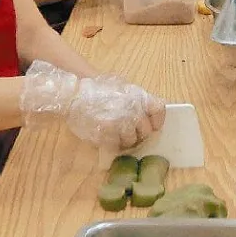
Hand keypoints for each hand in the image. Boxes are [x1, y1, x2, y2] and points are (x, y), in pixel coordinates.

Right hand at [19, 61, 166, 150]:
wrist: (75, 93)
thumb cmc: (100, 90)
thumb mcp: (124, 89)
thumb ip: (138, 102)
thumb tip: (149, 120)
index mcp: (139, 97)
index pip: (159, 110)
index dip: (157, 121)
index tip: (152, 125)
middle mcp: (133, 111)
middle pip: (146, 131)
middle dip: (139, 134)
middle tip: (128, 131)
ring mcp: (120, 124)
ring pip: (132, 142)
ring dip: (125, 141)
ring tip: (115, 133)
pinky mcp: (107, 136)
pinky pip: (116, 147)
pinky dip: (112, 145)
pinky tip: (106, 136)